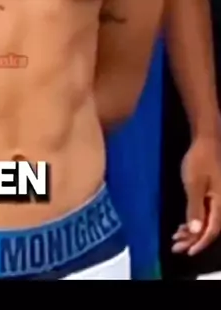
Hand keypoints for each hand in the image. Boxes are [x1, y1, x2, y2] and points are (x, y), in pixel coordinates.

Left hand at [172, 135, 220, 255]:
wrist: (206, 140)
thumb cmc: (200, 160)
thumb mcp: (194, 184)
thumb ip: (195, 208)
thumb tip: (196, 231)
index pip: (212, 230)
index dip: (200, 243)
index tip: (188, 251)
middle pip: (209, 229)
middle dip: (193, 240)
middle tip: (176, 247)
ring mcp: (218, 199)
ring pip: (207, 222)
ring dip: (192, 232)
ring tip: (176, 239)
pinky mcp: (212, 195)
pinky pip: (205, 214)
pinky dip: (194, 221)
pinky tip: (183, 226)